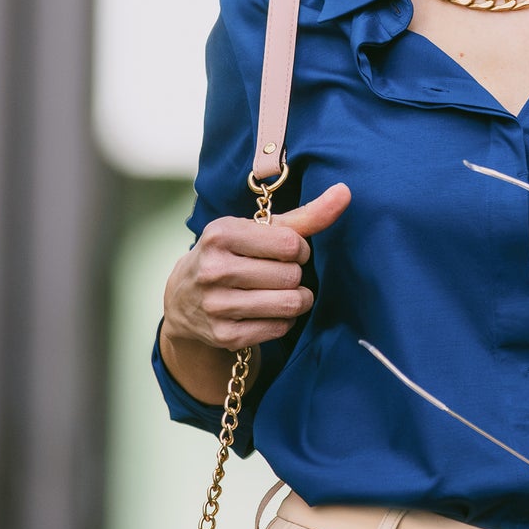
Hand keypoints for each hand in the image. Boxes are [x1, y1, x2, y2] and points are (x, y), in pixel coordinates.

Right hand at [161, 183, 351, 397]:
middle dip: (296, 274)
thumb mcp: (256, 230)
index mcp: (221, 234)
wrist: (182, 299)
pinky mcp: (225, 336)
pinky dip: (284, 320)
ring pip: (290, 304)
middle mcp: (214, 269)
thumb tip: (345, 192)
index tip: (290, 251)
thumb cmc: (231, 254)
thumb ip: (304, 215)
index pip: (291, 244)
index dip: (300, 249)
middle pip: (291, 275)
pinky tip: (270, 311)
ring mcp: (217, 305)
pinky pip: (279, 328)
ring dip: (298, 299)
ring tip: (285, 292)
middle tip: (283, 273)